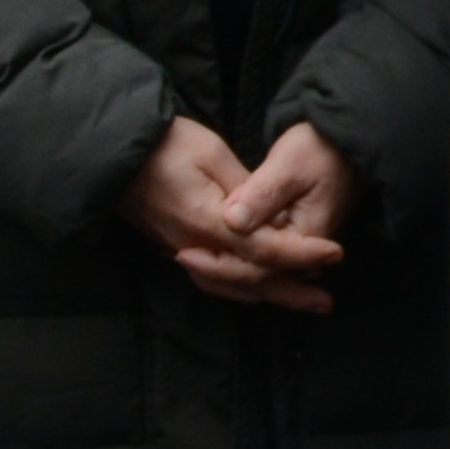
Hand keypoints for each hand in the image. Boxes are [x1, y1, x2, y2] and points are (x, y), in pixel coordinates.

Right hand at [125, 115, 344, 309]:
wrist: (113, 153)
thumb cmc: (167, 145)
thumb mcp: (212, 154)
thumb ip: (247, 189)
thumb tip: (275, 218)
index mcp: (207, 220)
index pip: (264, 250)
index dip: (302, 255)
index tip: (336, 254)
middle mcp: (193, 244)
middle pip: (249, 279)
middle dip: (290, 292)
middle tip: (326, 304)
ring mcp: (180, 248)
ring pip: (228, 285)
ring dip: (266, 294)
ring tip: (301, 301)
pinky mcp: (174, 245)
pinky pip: (211, 277)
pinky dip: (238, 287)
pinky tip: (256, 289)